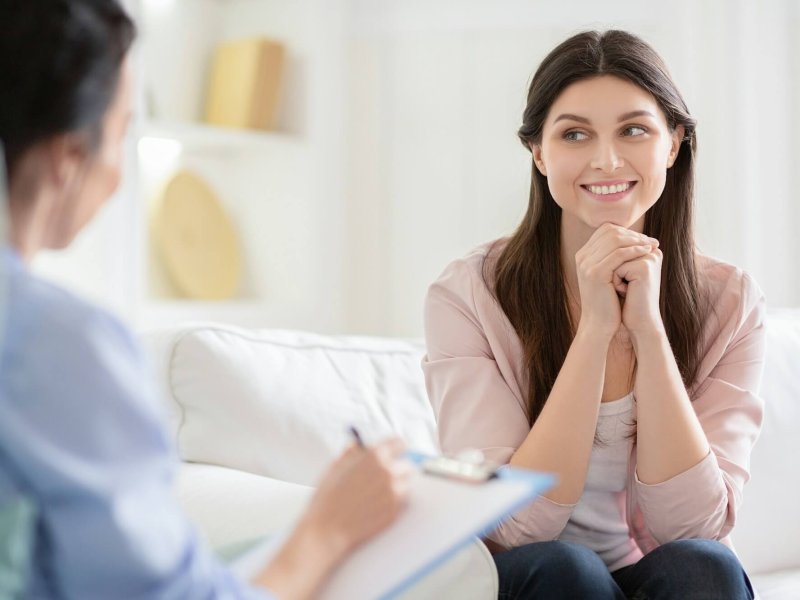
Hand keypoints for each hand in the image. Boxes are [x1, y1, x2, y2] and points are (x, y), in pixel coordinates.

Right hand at [256, 438, 410, 598]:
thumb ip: (351, 452)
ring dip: (397, 486)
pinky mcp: (395, 511)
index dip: (395, 448)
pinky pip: (402, 502)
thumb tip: (359, 445)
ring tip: (376, 494)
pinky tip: (376, 506)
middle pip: (406, 465)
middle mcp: (388, 471)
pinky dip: (394, 502)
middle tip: (382, 477)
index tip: (394, 452)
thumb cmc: (326, 499)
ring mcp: (394, 493)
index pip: (399, 443)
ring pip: (406, 484)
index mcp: (374, 456)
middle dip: (396, 469)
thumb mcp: (335, 466)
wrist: (326, 530)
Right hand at [574, 223, 658, 340]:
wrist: (599, 324)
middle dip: (634, 234)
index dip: (627, 231)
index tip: (644, 239)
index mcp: (583, 255)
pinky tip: (647, 252)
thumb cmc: (608, 301)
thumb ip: (613, 258)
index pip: (606, 231)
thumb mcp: (609, 276)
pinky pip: (618, 254)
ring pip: (614, 240)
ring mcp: (586, 264)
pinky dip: (634, 250)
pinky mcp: (595, 273)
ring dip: (637, 240)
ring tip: (652, 245)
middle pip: (610, 232)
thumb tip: (631, 239)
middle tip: (651, 241)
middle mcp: (582, 257)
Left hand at [615, 245, 664, 337]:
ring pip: (615, 257)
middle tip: (621, 286)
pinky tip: (628, 294)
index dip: (609, 261)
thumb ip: (616, 255)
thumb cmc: (628, 299)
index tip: (617, 279)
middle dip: (610, 268)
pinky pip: (617, 268)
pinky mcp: (645, 267)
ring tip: (623, 289)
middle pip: (615, 248)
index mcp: (646, 249)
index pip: (617, 243)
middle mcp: (651, 250)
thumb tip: (599, 239)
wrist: (639, 322)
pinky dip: (616, 283)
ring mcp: (649, 257)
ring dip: (612, 275)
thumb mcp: (621, 274)